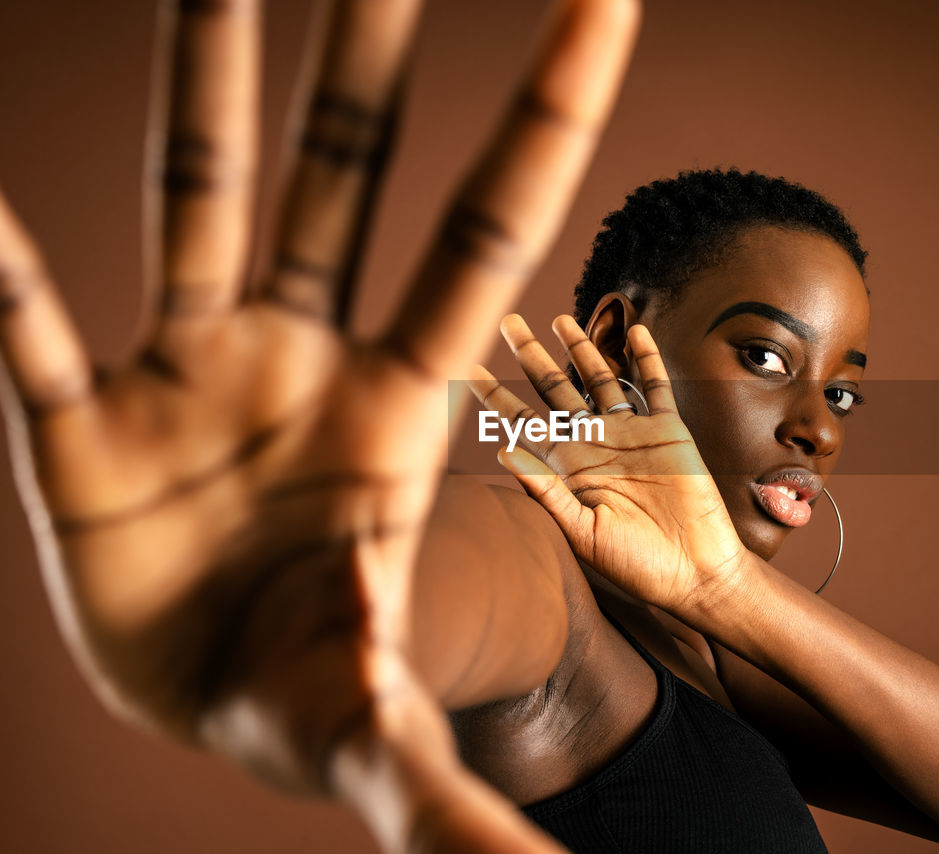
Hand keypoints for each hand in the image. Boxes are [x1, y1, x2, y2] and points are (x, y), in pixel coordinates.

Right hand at [0, 0, 635, 849]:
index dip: (544, 118)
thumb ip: (431, 788)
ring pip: (196, 196)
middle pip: (347, 173)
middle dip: (368, 52)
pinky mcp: (79, 435)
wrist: (216, 697)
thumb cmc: (318, 692)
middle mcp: (298, 357)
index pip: (484, 236)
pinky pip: (28, 335)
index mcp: (397, 407)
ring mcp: (187, 377)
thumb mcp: (379, 732)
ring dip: (202, 83)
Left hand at [468, 314, 748, 614]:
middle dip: (531, 356)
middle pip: (556, 389)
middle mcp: (595, 445)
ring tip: (560, 319)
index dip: (497, 397)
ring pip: (600, 379)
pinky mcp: (669, 432)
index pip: (523, 424)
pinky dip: (646, 359)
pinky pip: (656, 388)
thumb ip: (545, 491)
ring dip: (582, 349)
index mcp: (568, 469)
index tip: (469, 368)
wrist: (693, 572)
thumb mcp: (582, 532)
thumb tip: (502, 451)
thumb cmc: (634, 564)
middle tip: (508, 321)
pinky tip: (635, 332)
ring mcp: (632, 435)